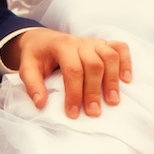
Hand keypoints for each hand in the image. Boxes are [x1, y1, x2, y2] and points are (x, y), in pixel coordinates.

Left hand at [2, 27, 131, 118]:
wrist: (43, 39)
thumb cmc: (36, 57)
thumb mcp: (26, 69)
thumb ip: (32, 85)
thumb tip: (41, 104)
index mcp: (62, 45)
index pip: (72, 70)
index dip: (74, 93)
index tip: (73, 113)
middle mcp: (81, 42)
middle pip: (94, 65)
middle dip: (94, 91)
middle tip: (94, 112)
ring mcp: (94, 41)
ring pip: (110, 57)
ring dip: (112, 80)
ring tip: (113, 101)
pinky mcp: (103, 43)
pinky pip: (120, 48)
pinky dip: (126, 62)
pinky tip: (126, 80)